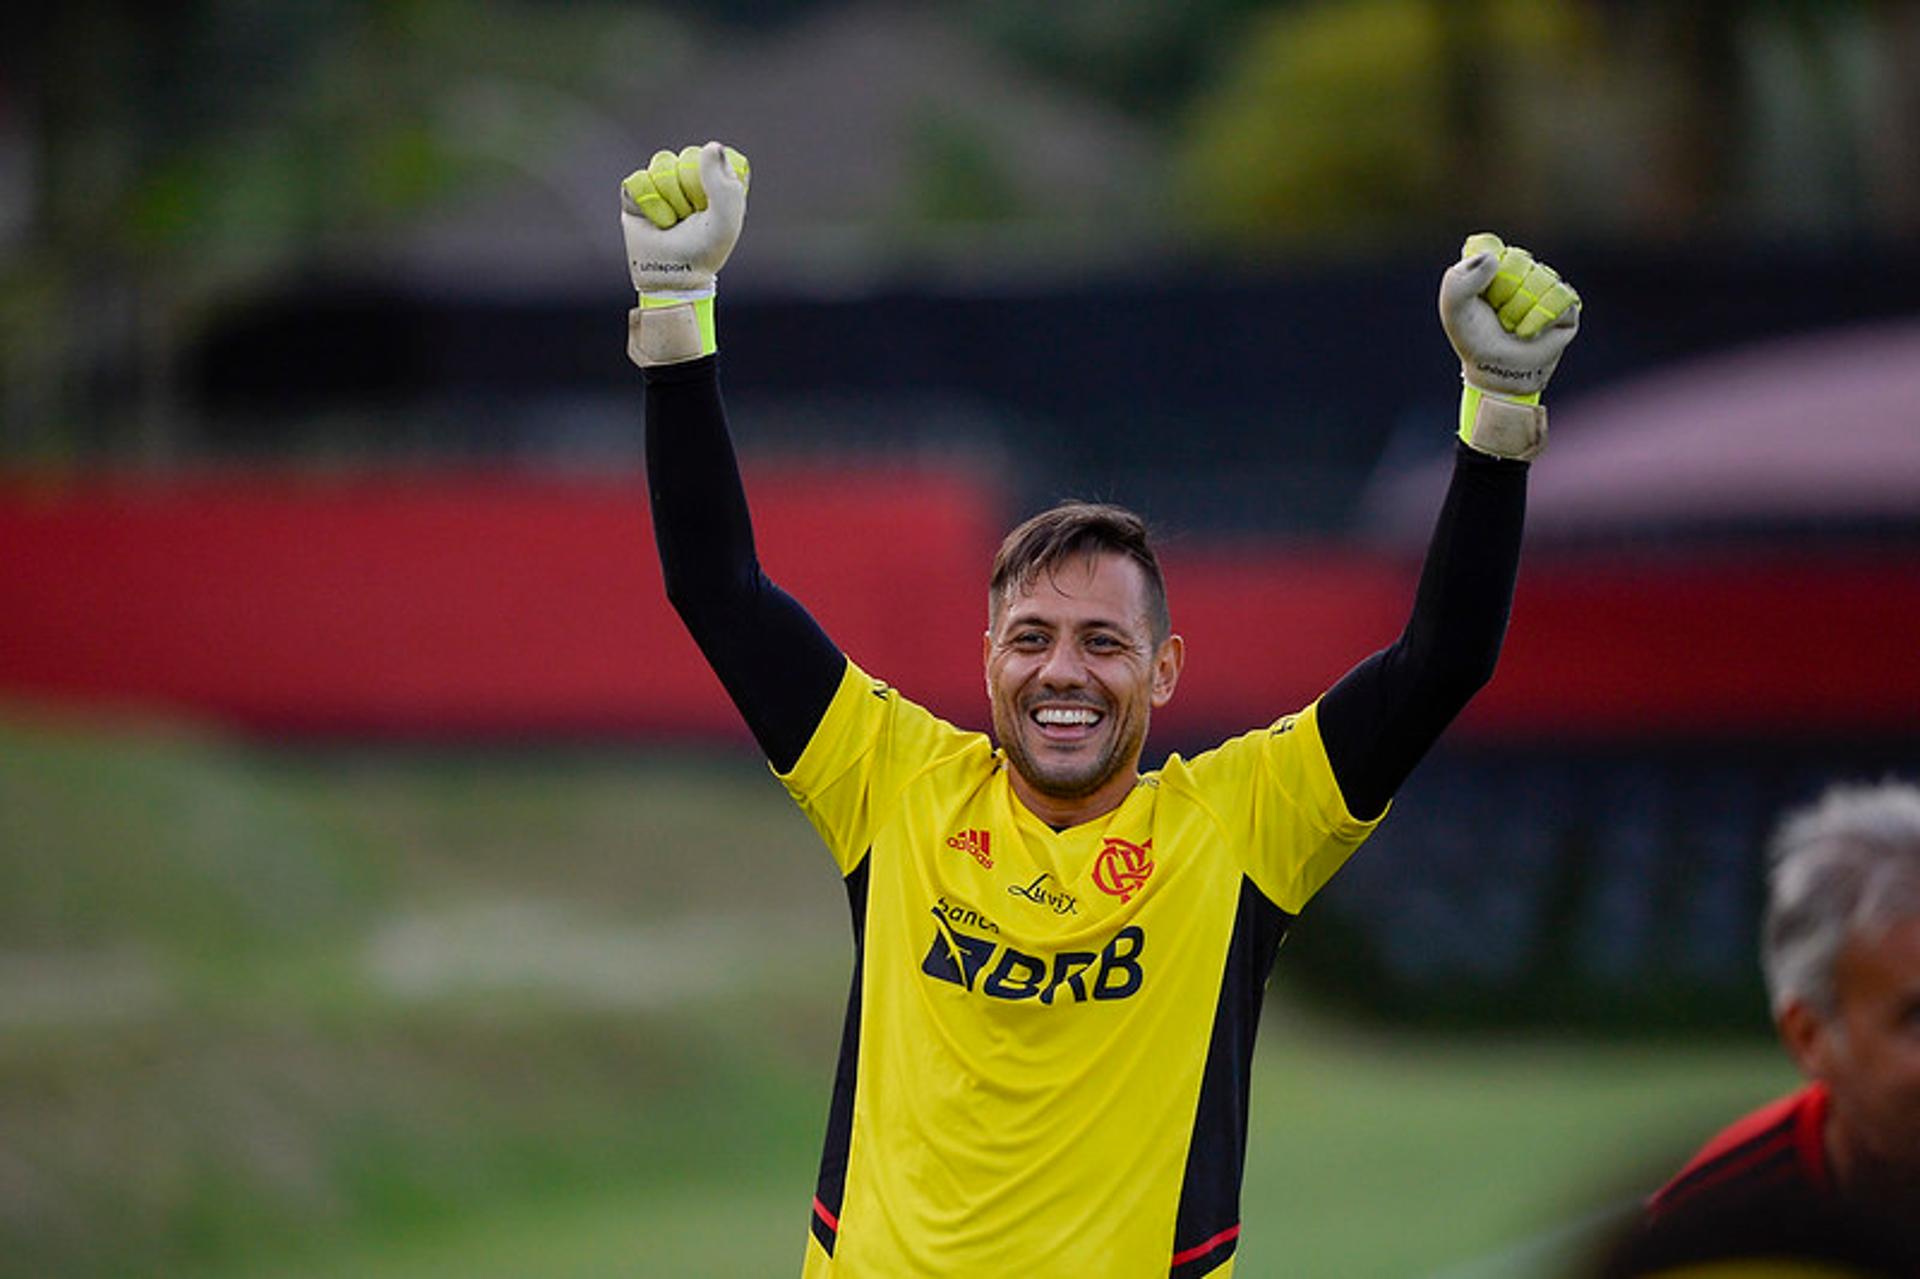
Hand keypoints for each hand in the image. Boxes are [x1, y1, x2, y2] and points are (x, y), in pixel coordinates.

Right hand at [620, 142, 749, 364]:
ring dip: (670, 199)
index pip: (714, 154)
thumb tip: (710, 146)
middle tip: (692, 217)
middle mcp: (690, 176)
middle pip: (687, 156)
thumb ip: (724, 184)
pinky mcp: (637, 191)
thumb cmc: (705, 251)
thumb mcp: (726, 220)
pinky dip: (649, 203)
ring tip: (673, 221)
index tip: (712, 205)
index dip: (712, 178)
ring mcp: (663, 181)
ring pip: (662, 165)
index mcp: (717, 179)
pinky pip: (638, 180)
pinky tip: (657, 220)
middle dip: (691, 192)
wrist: (672, 276)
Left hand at [1438, 233, 1580, 459]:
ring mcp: (1547, 288)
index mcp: (1497, 266)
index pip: (1498, 249)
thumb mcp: (1453, 308)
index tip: (1482, 295)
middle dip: (1503, 294)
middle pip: (1521, 262)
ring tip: (1513, 325)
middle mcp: (1524, 272)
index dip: (1490, 270)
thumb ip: (1458, 280)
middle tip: (1497, 315)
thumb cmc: (1474, 338)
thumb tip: (1494, 260)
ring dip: (1520, 308)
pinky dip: (1539, 318)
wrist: (1496, 371)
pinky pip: (1560, 299)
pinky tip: (1528, 330)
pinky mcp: (1567, 308)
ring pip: (1541, 279)